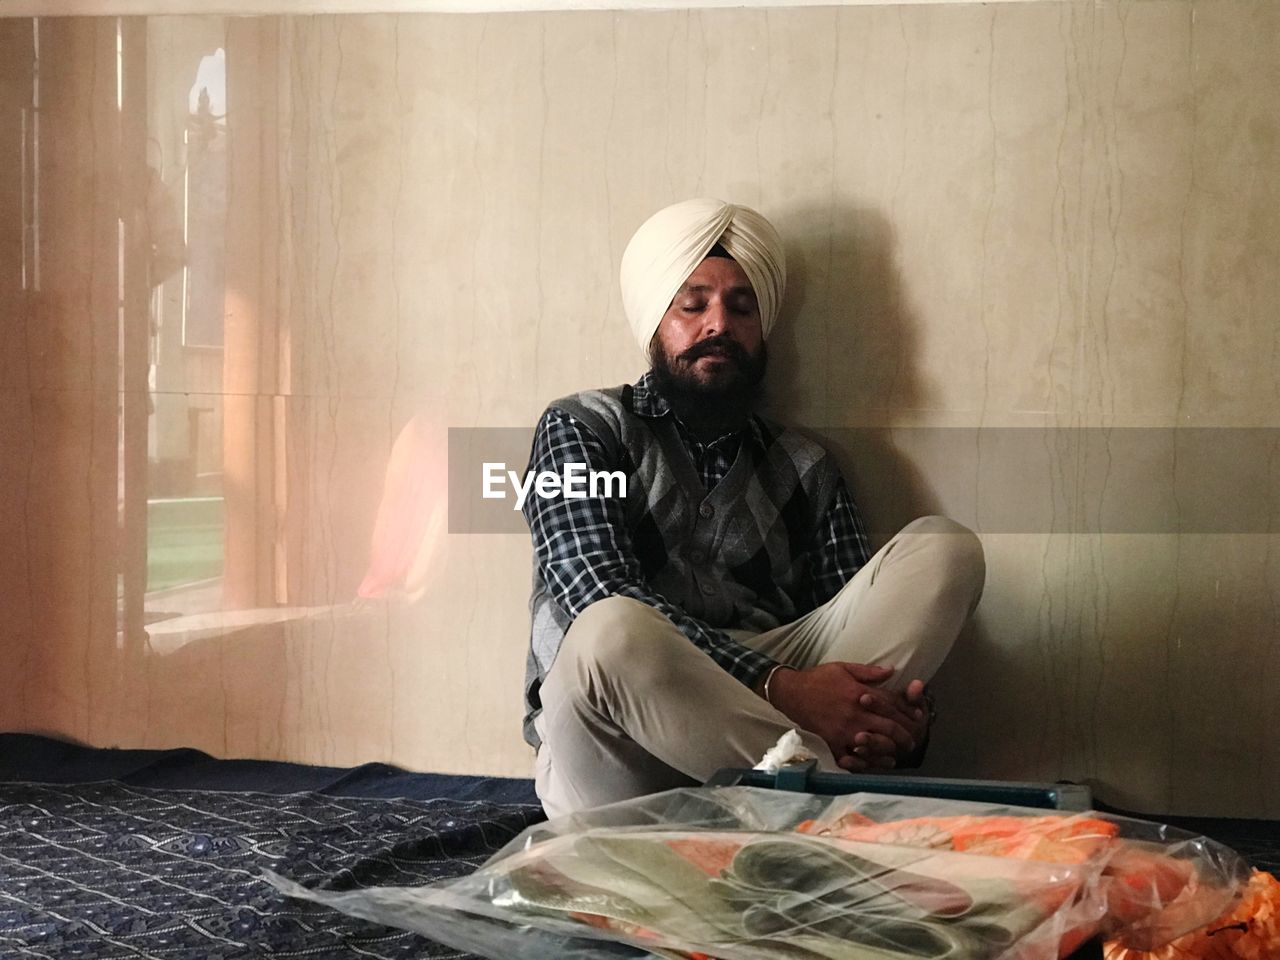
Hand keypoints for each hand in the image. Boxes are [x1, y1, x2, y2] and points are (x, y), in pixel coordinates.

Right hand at [766, 663, 925, 771]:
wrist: (791, 692)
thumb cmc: (818, 678)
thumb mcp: (843, 668)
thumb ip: (869, 672)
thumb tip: (892, 671)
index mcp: (860, 693)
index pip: (891, 704)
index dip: (907, 711)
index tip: (917, 718)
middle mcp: (856, 713)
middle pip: (888, 727)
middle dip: (904, 735)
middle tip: (912, 742)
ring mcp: (844, 730)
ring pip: (874, 744)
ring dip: (888, 751)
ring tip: (895, 756)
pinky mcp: (832, 741)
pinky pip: (850, 757)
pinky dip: (861, 763)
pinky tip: (870, 765)